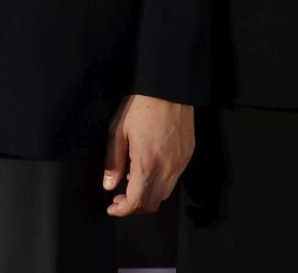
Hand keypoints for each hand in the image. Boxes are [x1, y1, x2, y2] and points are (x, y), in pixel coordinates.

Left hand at [103, 94, 193, 215]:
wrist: (170, 87)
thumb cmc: (140, 106)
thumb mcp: (118, 130)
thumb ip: (113, 161)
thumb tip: (109, 185)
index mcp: (147, 164)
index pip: (137, 202)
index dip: (123, 210)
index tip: (112, 208)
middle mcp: (168, 169)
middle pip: (153, 204)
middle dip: (135, 207)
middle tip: (120, 199)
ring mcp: (180, 163)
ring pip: (165, 193)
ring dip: (148, 195)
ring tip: (133, 180)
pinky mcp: (188, 155)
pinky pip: (174, 178)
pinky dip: (160, 182)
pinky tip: (148, 167)